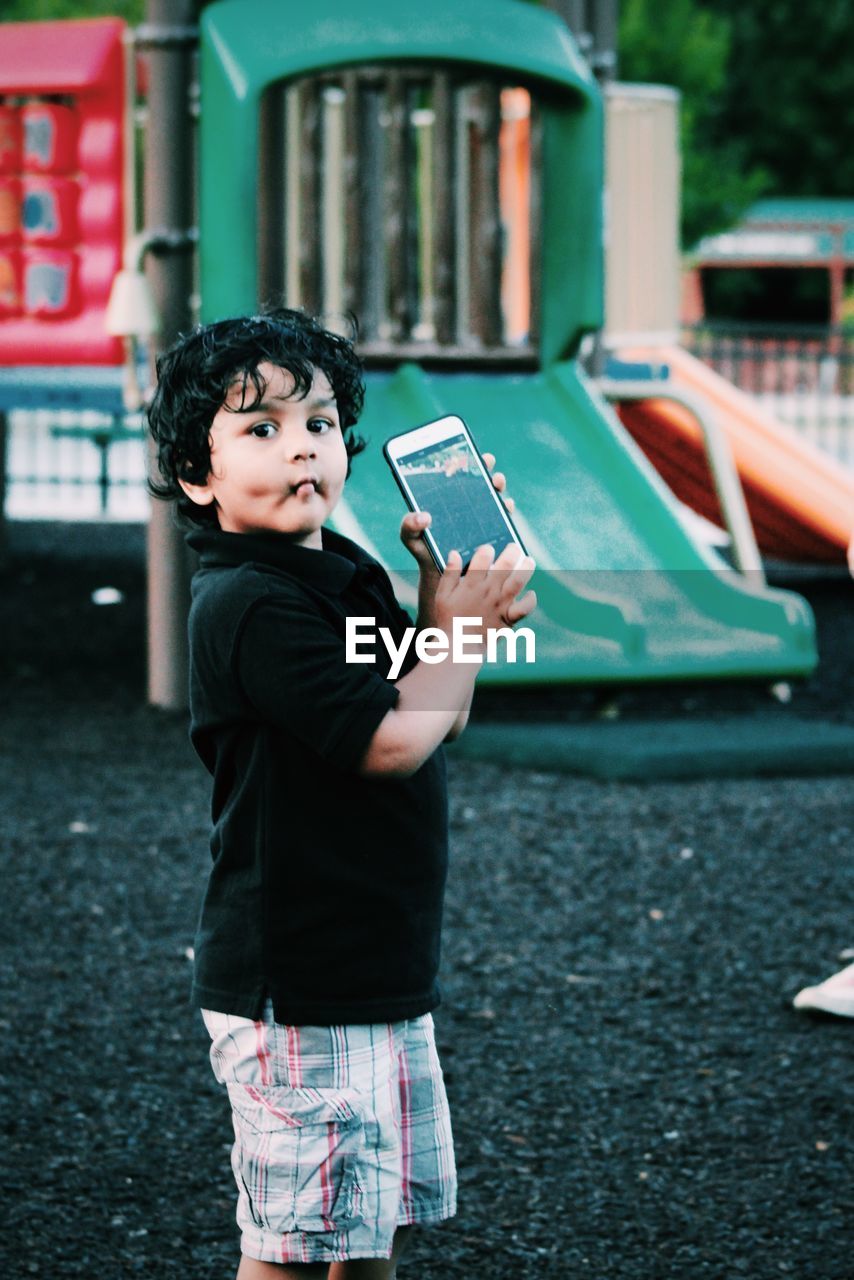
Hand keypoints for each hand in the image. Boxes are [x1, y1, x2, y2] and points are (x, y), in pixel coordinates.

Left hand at [398, 448, 516, 570]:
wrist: (440, 573)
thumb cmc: (424, 550)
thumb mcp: (411, 538)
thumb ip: (409, 526)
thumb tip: (423, 517)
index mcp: (446, 498)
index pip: (456, 474)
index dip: (462, 461)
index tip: (465, 453)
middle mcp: (466, 503)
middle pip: (478, 480)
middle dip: (484, 467)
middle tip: (486, 461)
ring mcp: (481, 516)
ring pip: (494, 496)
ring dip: (498, 486)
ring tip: (497, 482)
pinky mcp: (492, 531)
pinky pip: (503, 517)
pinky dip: (506, 509)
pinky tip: (506, 505)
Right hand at [435, 541, 536, 640]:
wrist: (459, 647)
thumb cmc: (449, 619)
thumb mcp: (442, 595)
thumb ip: (449, 573)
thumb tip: (455, 553)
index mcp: (471, 584)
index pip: (483, 558)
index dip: (487, 549)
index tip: (487, 549)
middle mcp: (488, 592)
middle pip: (506, 564)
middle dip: (512, 551)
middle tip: (513, 547)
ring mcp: (500, 605)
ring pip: (519, 581)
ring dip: (526, 568)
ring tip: (528, 561)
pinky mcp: (509, 618)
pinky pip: (525, 608)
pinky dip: (531, 600)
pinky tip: (530, 593)